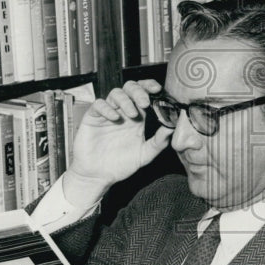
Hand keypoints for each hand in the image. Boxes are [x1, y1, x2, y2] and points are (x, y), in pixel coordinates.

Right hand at [64, 78, 172, 194]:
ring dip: (126, 100)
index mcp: (137, 118)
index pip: (144, 94)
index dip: (150, 88)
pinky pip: (98, 105)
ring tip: (132, 114)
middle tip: (145, 102)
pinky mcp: (92, 117)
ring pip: (116, 93)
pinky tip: (114, 118)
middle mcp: (123, 112)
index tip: (158, 90)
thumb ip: (158, 142)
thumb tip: (171, 128)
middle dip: (139, 91)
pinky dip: (107, 108)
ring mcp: (107, 113)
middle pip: (130, 88)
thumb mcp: (144, 155)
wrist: (99, 176)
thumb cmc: (120, 165)